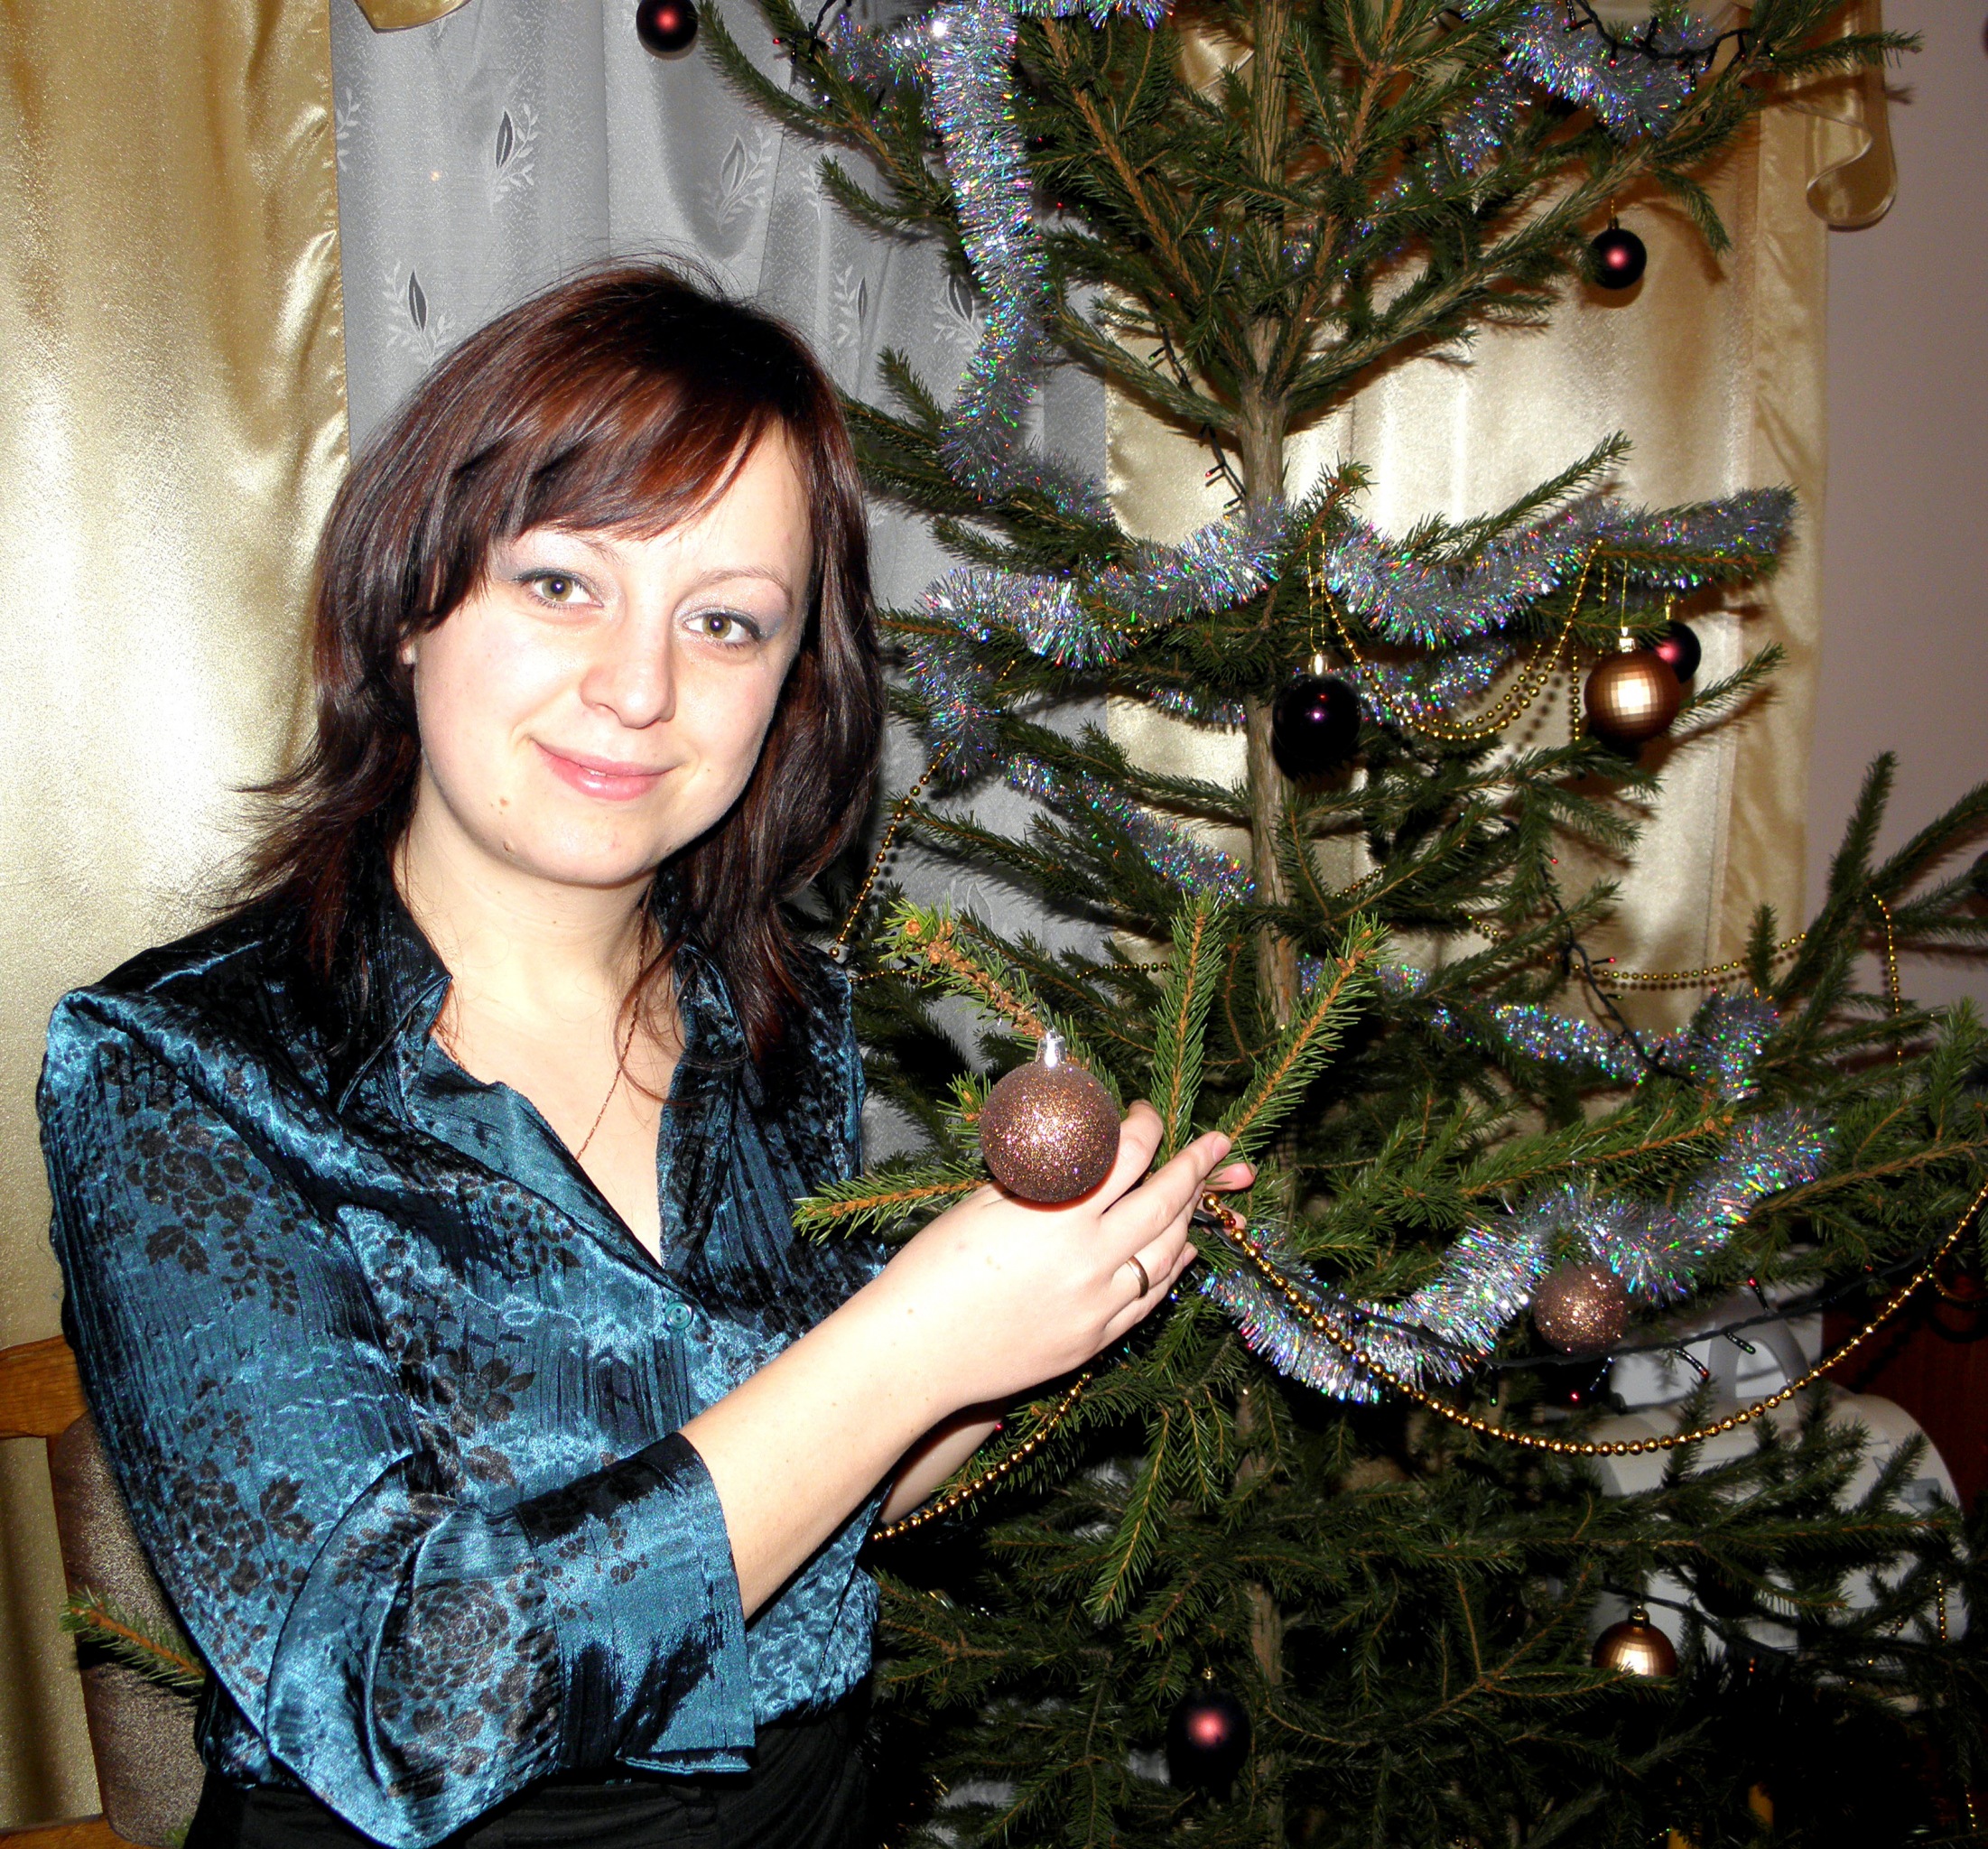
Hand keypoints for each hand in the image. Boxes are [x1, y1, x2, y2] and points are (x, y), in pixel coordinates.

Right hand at [873, 1102, 1251, 1416]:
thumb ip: (1040, 1178)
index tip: (1146, 1113)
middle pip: (1165, 1201)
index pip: (1128, 1155)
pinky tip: (1183, 1250)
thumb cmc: (934, 1271)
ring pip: (1169, 1252)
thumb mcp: (983, 1204)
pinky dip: (1174, 1268)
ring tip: (1196, 1193)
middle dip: (1194, 1166)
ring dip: (1188, 1216)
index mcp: (1060, 1214)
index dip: (1146, 1126)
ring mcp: (1098, 1304)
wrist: (915, 1352)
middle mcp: (1090, 1258)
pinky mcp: (1095, 1340)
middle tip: (1215, 1143)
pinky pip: (1152, 1297)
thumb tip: (1075, 1148)